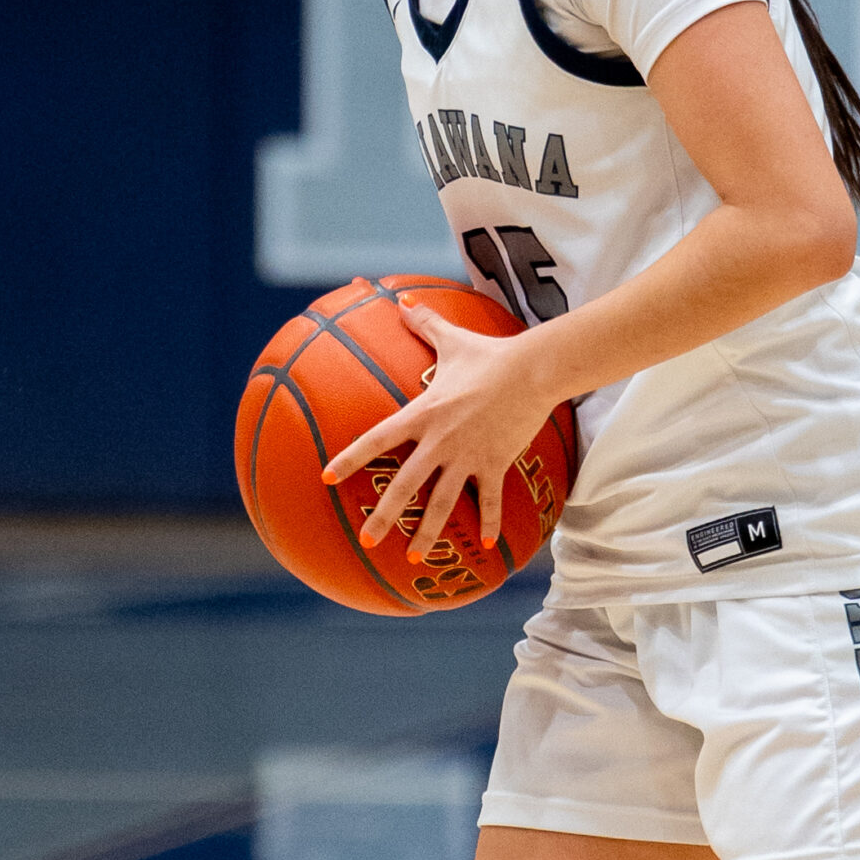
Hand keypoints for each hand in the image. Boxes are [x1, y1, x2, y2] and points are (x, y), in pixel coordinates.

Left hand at [320, 301, 557, 557]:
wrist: (531, 370)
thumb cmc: (489, 355)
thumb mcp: (452, 339)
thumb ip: (424, 323)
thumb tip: (402, 301)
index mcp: (422, 414)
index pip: (376, 439)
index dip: (350, 458)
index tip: (327, 477)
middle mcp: (439, 441)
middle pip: (406, 485)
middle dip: (385, 515)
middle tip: (368, 538)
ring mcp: (467, 456)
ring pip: (443, 503)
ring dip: (428, 533)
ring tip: (413, 558)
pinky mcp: (495, 463)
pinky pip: (490, 500)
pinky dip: (489, 522)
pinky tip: (486, 545)